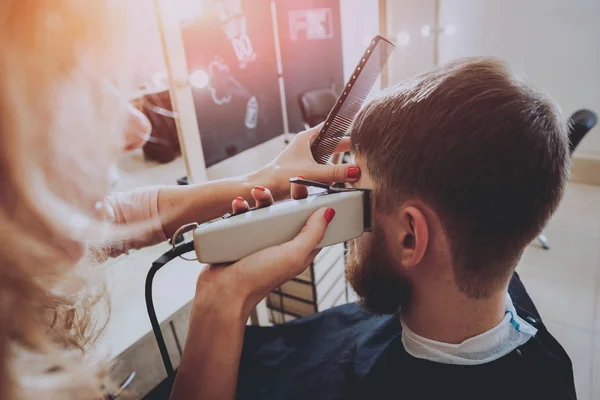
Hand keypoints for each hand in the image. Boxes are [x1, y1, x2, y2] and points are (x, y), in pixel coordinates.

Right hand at [194, 182, 330, 316]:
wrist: (222, 292)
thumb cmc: (260, 278)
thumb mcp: (293, 254)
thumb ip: (312, 234)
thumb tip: (330, 212)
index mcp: (298, 248)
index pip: (311, 222)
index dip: (314, 203)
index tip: (312, 186)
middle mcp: (280, 243)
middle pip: (288, 211)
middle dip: (287, 195)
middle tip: (289, 180)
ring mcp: (259, 240)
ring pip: (264, 210)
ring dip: (261, 197)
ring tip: (256, 192)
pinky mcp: (239, 237)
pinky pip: (242, 216)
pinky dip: (240, 207)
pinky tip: (238, 204)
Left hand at [253, 124, 359, 199]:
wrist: (265, 187)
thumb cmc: (280, 175)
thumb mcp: (312, 173)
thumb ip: (335, 172)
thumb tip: (355, 171)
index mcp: (307, 137)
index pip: (332, 127)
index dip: (346, 126)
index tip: (360, 127)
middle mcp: (306, 145)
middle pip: (332, 142)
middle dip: (346, 147)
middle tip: (363, 149)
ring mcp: (305, 157)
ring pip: (328, 156)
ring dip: (339, 161)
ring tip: (354, 164)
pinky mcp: (304, 169)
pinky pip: (323, 167)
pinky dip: (332, 171)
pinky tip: (338, 179)